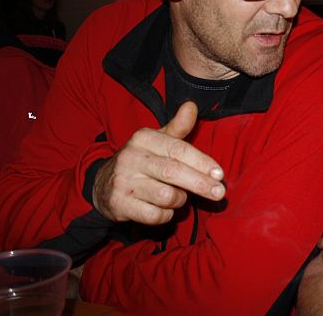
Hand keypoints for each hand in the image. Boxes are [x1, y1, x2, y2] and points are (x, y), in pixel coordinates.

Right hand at [92, 101, 224, 223]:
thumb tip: (192, 106)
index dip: (202, 162)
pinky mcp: (119, 205)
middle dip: (200, 184)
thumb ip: (178, 127)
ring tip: (179, 197)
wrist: (102, 184)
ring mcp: (123, 182)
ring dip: (180, 200)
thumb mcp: (157, 140)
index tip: (220, 174)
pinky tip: (165, 209)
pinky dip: (166, 215)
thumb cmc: (142, 160)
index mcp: (143, 138)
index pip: (178, 150)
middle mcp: (131, 158)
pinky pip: (154, 215)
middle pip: (173, 172)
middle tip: (219, 193)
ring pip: (166, 196)